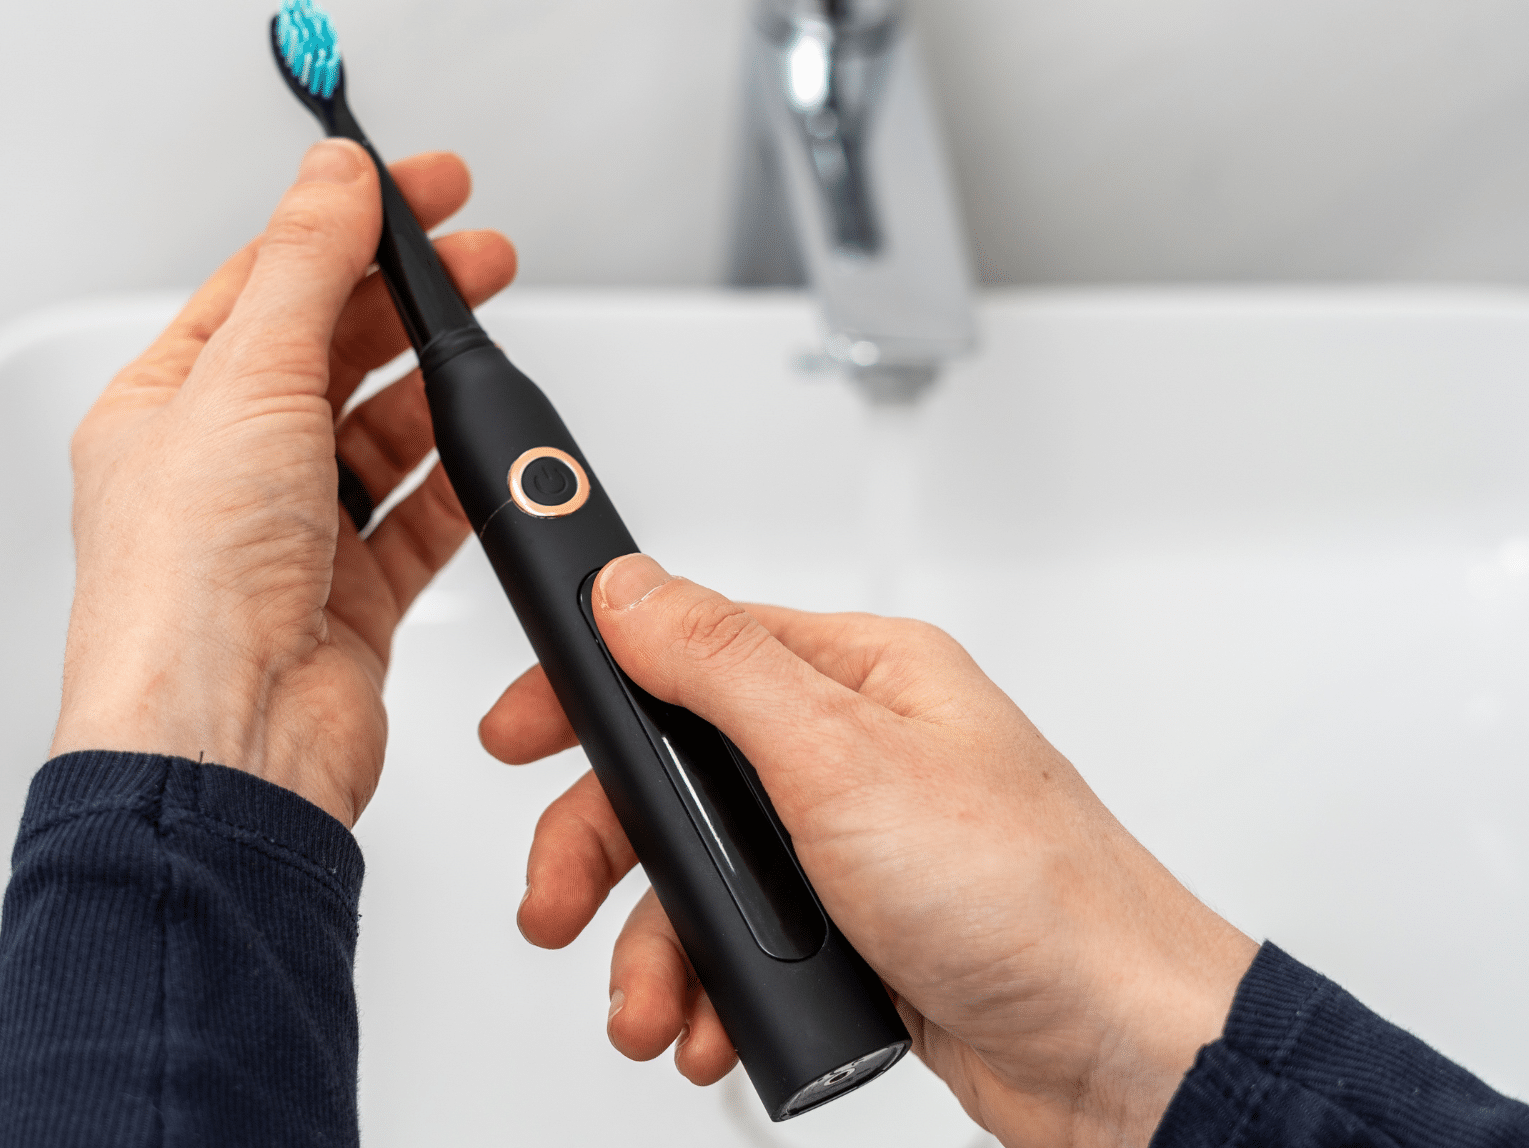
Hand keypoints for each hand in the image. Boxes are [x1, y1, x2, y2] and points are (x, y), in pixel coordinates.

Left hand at [55, 139, 515, 826]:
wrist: (225, 743)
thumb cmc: (184, 591)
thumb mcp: (247, 382)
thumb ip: (306, 268)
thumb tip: (335, 179)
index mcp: (164, 409)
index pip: (264, 285)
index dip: (344, 225)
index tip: (419, 188)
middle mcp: (221, 471)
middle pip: (329, 353)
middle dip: (407, 300)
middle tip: (480, 257)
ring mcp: (286, 537)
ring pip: (377, 436)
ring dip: (432, 388)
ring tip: (487, 345)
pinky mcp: (347, 599)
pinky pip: (414, 521)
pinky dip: (452, 483)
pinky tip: (480, 451)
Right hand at [480, 553, 1256, 1146]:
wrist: (1122, 1054)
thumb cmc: (1031, 897)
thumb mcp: (842, 757)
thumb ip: (719, 665)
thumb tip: (630, 586)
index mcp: (855, 677)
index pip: (685, 650)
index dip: (588, 693)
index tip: (517, 730)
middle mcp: (849, 753)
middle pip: (673, 780)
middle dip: (606, 853)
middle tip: (557, 906)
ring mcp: (850, 847)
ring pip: (699, 877)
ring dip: (654, 948)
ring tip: (652, 1009)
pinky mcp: (855, 932)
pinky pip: (742, 948)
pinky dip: (710, 992)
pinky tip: (713, 1028)